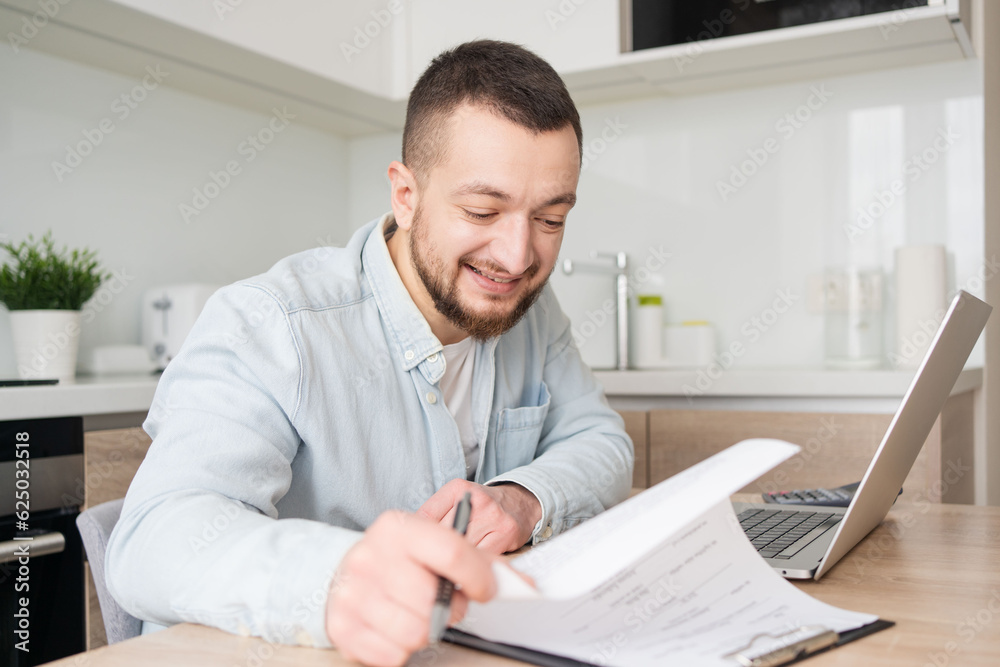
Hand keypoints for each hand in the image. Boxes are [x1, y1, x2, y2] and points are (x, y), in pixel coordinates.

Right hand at [325, 511, 495, 666]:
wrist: (346, 573)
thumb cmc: (400, 561)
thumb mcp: (435, 546)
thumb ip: (481, 562)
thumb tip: (523, 586)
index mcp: (398, 528)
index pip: (453, 552)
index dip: (479, 578)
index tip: (485, 590)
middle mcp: (370, 556)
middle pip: (435, 601)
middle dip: (447, 609)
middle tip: (437, 602)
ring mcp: (352, 592)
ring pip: (416, 632)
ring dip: (423, 631)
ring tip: (413, 613)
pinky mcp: (341, 625)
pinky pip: (393, 654)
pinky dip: (400, 648)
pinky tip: (392, 627)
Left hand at [418, 479, 542, 554]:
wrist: (521, 503)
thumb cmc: (483, 506)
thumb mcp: (456, 500)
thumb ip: (435, 516)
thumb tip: (410, 540)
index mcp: (457, 489)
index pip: (426, 516)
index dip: (417, 538)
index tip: (412, 550)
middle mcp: (475, 499)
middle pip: (443, 535)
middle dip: (435, 551)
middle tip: (429, 563)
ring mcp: (491, 516)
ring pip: (462, 548)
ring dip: (453, 561)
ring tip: (451, 565)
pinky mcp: (504, 533)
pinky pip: (480, 557)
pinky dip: (472, 566)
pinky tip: (470, 566)